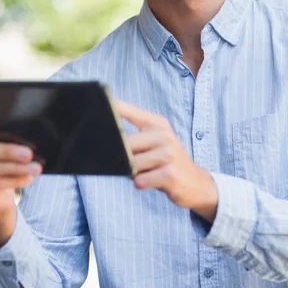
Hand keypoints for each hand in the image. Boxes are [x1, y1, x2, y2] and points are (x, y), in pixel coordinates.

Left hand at [115, 100, 217, 222]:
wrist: (196, 183)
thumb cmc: (167, 161)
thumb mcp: (155, 141)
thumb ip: (133, 135)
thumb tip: (103, 135)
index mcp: (156, 123)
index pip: (126, 110)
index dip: (109, 108)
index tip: (92, 105)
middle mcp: (163, 135)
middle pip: (125, 144)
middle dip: (122, 157)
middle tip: (134, 162)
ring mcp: (168, 154)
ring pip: (131, 164)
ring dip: (134, 172)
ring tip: (148, 171)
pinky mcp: (170, 174)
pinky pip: (140, 180)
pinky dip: (141, 183)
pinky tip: (153, 181)